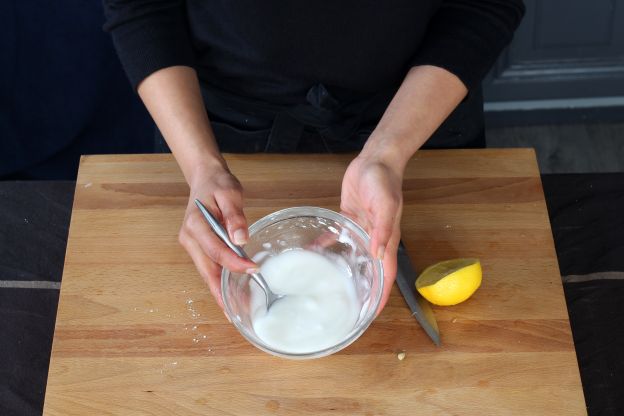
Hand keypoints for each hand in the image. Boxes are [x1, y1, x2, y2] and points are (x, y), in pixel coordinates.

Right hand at [178, 162, 255, 307]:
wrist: (205, 177)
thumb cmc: (217, 184)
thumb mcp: (230, 193)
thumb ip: (234, 216)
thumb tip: (240, 239)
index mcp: (195, 224)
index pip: (216, 250)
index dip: (234, 263)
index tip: (254, 269)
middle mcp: (189, 238)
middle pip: (207, 270)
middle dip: (222, 292)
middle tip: (238, 310)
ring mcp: (192, 244)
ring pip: (206, 273)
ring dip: (220, 291)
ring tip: (237, 308)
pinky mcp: (198, 247)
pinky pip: (209, 267)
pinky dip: (219, 281)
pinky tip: (230, 293)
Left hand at [341, 154, 402, 313]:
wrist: (375, 160)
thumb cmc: (383, 181)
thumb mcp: (385, 205)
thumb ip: (383, 229)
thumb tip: (377, 254)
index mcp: (385, 240)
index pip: (386, 275)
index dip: (380, 296)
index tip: (371, 314)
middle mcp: (373, 239)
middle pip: (368, 271)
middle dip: (361, 290)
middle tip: (345, 307)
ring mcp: (359, 230)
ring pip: (351, 257)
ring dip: (342, 271)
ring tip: (326, 287)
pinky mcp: (347, 219)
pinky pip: (335, 238)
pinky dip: (325, 246)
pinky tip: (312, 253)